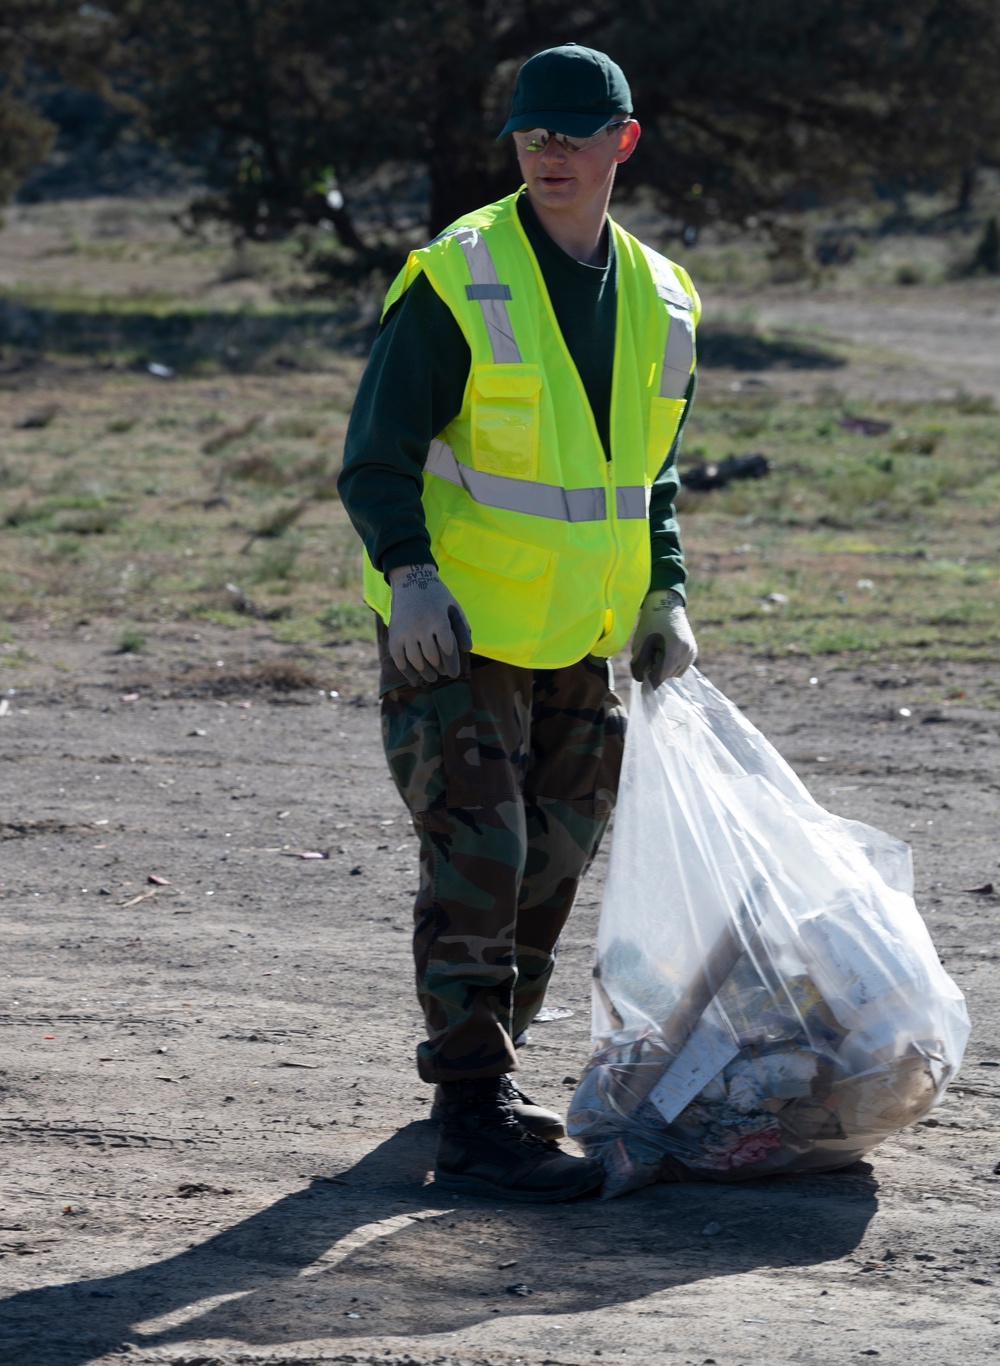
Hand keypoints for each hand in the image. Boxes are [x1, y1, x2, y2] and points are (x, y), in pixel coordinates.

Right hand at [387, 564, 472, 684]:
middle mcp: (421, 626)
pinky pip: (398, 658)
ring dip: (425, 672)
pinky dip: (406, 670)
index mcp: (438, 619)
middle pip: (432, 656)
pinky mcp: (394, 634)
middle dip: (440, 669)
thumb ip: (461, 628)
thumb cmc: (437, 596)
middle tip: (445, 674)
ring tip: (432, 677)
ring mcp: (405, 631)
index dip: (452, 664)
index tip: (454, 673)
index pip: (448, 649)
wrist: (411, 580)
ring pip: (415, 660)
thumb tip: (466, 650)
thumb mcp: (454, 607)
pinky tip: (414, 677)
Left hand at [630, 589, 697, 686]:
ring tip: (659, 653)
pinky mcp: (694, 651)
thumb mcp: (640, 641)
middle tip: (650, 658)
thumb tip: (641, 680)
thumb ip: (639, 662)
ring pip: (676, 673)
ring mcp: (692, 651)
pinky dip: (673, 665)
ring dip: (665, 669)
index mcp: (674, 646)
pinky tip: (666, 653)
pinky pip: (682, 667)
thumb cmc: (650, 623)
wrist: (667, 606)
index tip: (644, 682)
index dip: (652, 679)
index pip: (663, 673)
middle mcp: (687, 650)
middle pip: (669, 674)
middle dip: (657, 671)